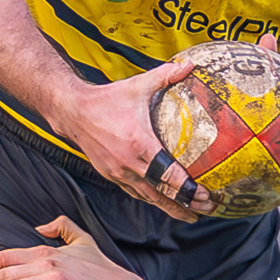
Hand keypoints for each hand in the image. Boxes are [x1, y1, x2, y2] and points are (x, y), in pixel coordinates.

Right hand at [52, 56, 213, 221]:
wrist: (72, 111)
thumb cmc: (106, 99)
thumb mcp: (138, 85)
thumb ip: (166, 76)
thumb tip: (190, 65)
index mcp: (139, 144)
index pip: (167, 174)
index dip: (187, 188)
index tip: (205, 194)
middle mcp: (128, 163)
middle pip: (161, 194)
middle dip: (185, 204)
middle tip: (207, 208)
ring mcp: (118, 173)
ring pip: (148, 198)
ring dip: (170, 208)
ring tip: (191, 214)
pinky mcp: (111, 176)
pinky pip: (136, 193)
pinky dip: (152, 200)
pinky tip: (166, 204)